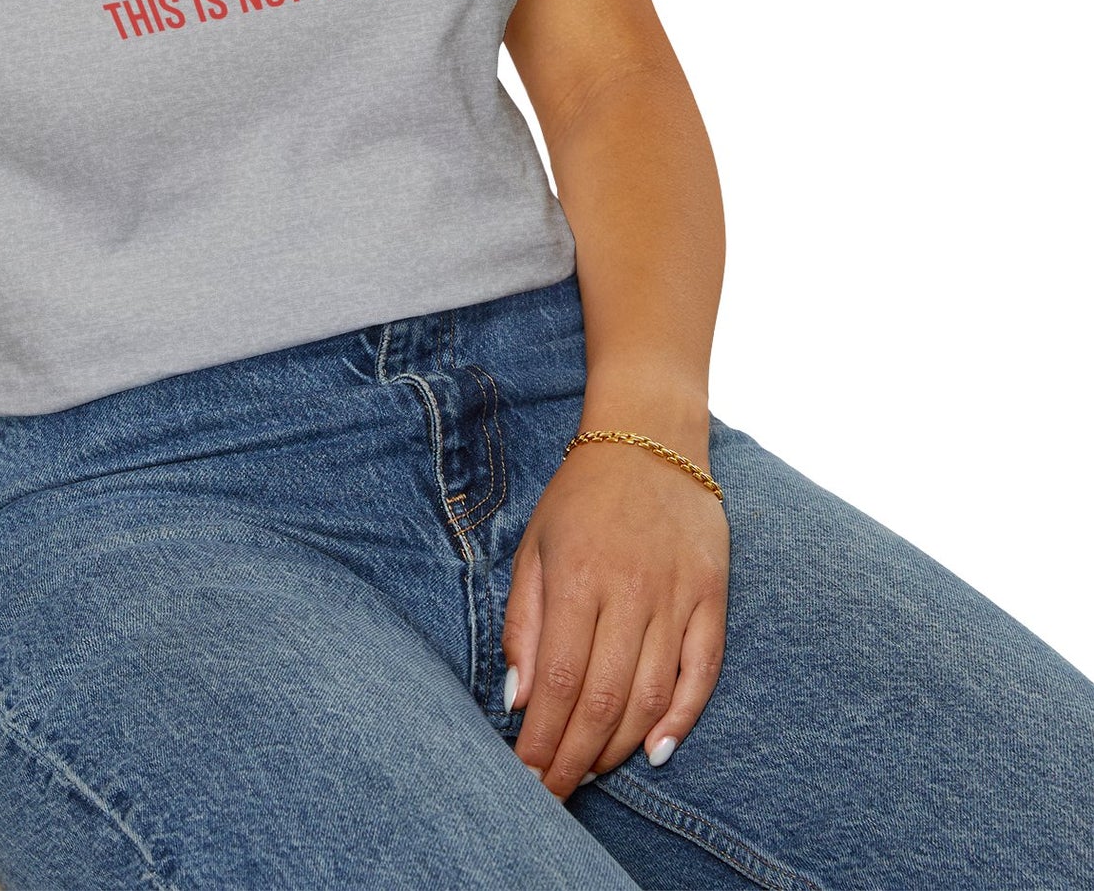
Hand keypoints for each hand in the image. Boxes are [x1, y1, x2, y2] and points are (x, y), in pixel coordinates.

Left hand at [501, 434, 729, 797]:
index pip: (559, 681)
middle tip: (555, 793)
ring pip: (651, 696)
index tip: (526, 775)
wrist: (649, 438)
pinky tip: (656, 751)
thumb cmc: (581, 496)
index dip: (543, 738)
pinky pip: (703, 672)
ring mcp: (677, 595)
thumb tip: (518, 698)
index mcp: (578, 577)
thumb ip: (524, 623)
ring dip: (619, 746)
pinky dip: (682, 718)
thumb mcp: (534, 546)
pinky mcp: (713, 596)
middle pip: (604, 699)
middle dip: (575, 757)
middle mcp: (630, 591)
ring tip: (592, 773)